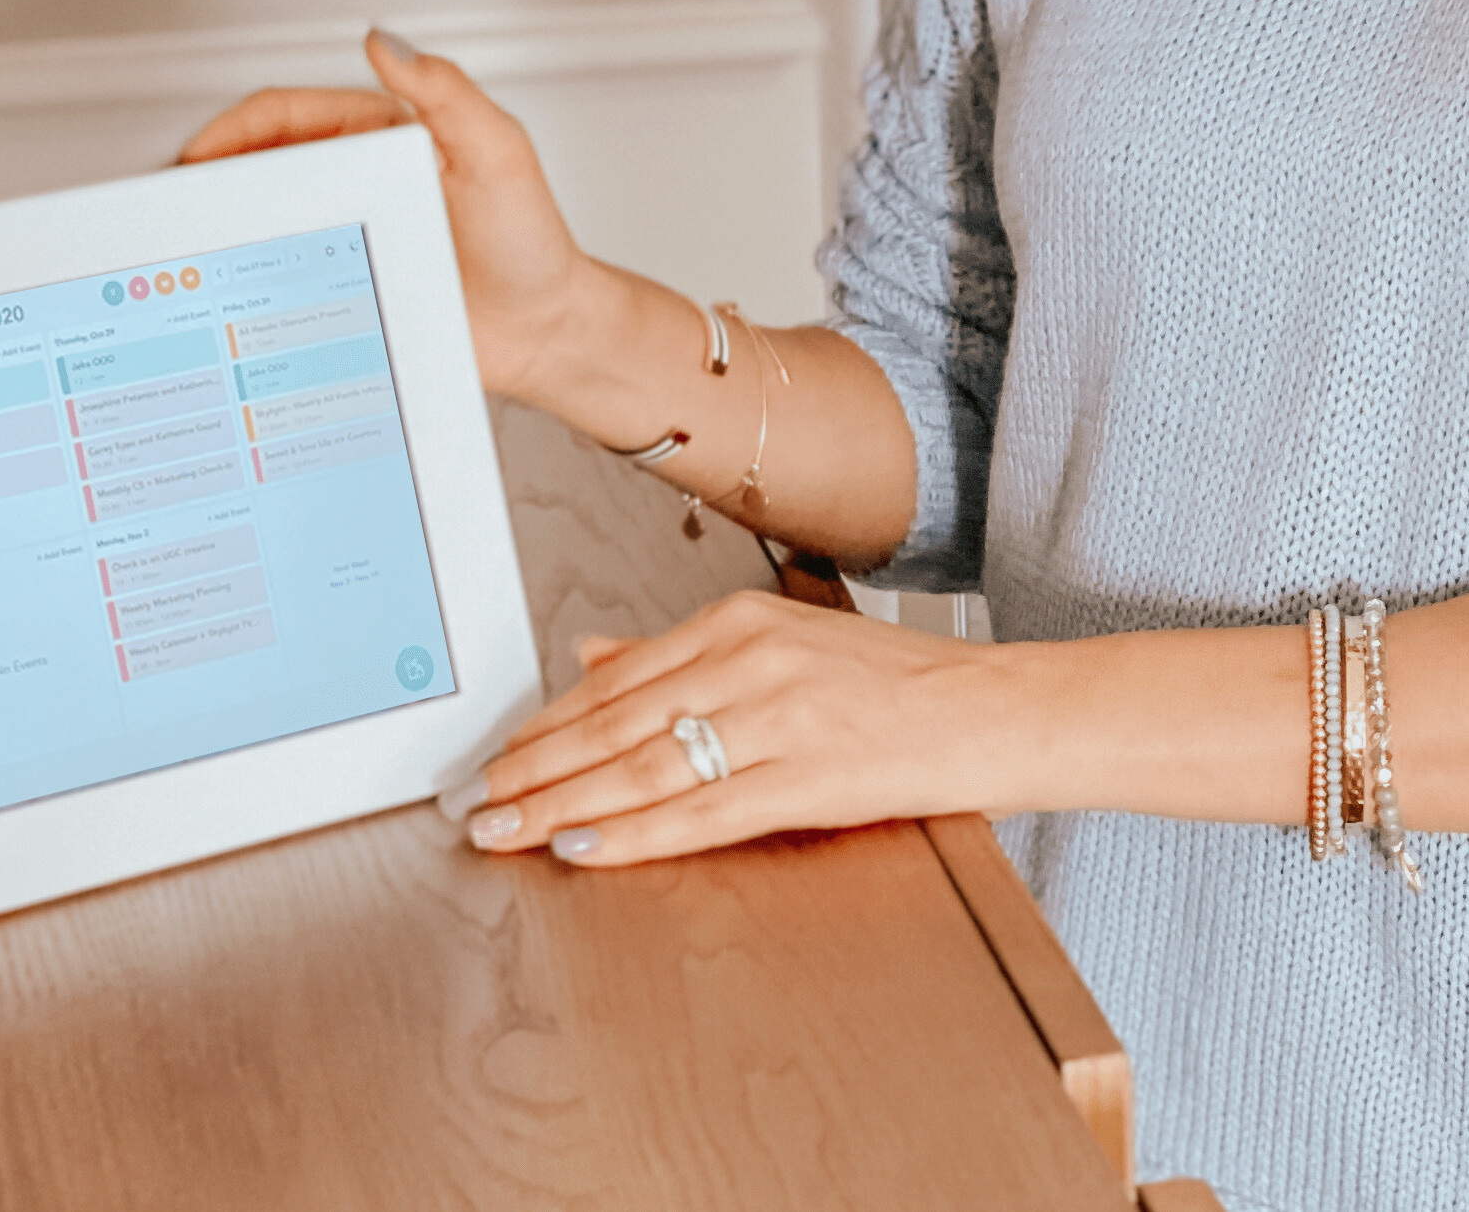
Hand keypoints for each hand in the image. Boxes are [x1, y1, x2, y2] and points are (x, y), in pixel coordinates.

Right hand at [178, 32, 587, 399]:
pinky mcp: (344, 287)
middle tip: (168, 206)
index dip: (233, 129)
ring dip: (220, 229)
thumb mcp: (497, 154)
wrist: (547, 334)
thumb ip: (446, 95)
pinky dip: (247, 279)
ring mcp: (347, 234)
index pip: (287, 115)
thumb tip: (385, 42)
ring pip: (263, 221)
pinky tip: (225, 295)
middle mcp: (357, 180)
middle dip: (207, 177)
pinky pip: (282, 277)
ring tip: (183, 249)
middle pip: (260, 166)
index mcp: (382, 134)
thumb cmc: (531, 242)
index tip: (195, 155)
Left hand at [445, 592, 1024, 864]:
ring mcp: (779, 717)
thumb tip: (591, 658)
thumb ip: (681, 654)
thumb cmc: (893, 682)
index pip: (616, 679)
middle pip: (617, 722)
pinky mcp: (808, 776)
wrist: (991, 707)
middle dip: (537, 767)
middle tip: (478, 800)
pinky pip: (703, 812)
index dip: (548, 723)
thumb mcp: (783, 642)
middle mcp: (751, 659)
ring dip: (566, 803)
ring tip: (508, 830)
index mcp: (740, 622)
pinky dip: (636, 832)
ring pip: (647, 766)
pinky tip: (586, 846)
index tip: (497, 754)